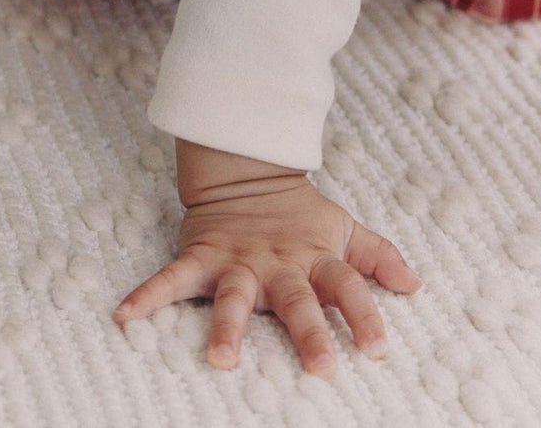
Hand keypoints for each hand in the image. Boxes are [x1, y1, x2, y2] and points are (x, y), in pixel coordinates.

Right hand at [111, 173, 422, 379]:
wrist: (246, 170)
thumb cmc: (298, 214)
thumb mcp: (341, 229)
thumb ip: (377, 257)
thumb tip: (415, 285)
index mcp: (315, 259)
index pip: (347, 286)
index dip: (363, 315)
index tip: (378, 349)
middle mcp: (279, 264)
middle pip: (297, 300)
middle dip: (309, 333)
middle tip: (321, 370)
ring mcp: (238, 260)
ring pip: (235, 297)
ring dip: (228, 327)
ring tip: (221, 361)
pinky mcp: (202, 256)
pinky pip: (172, 279)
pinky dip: (148, 295)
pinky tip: (125, 316)